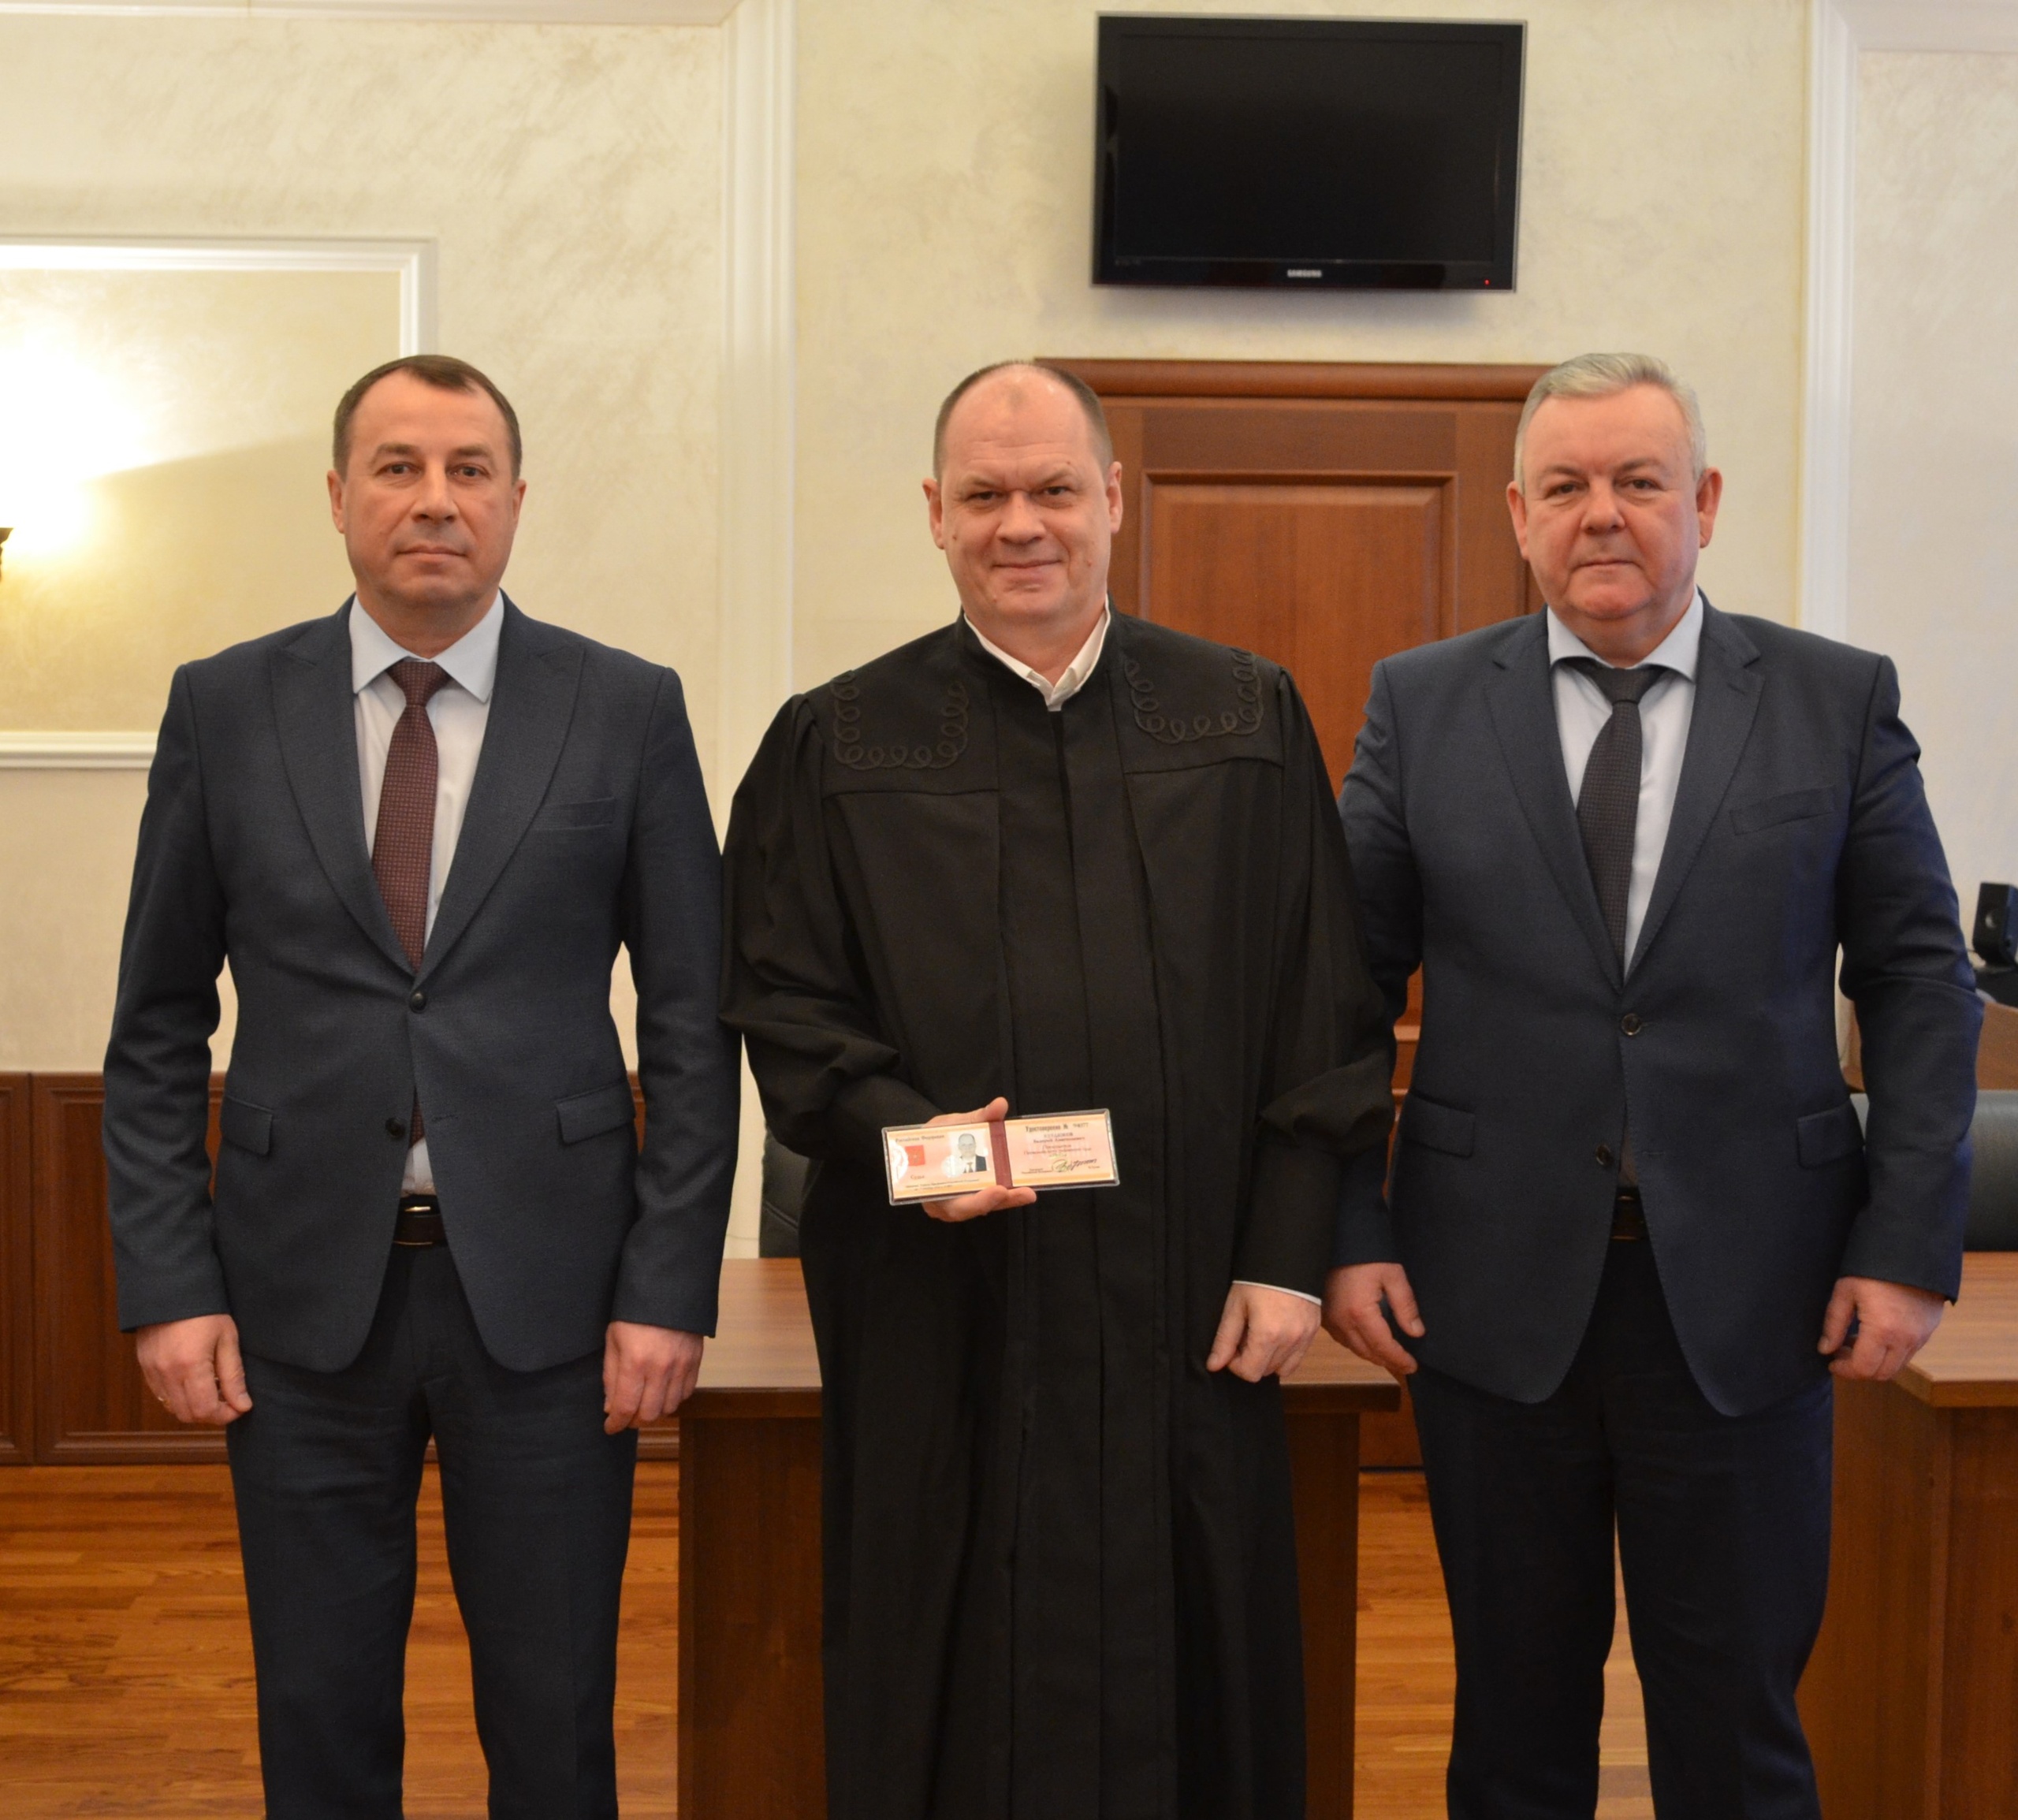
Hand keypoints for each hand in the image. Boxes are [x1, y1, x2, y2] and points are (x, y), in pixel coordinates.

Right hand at [135, 1314, 252, 1425]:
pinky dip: (179, 1396)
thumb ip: (234, 1376)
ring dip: (194, 1406)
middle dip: (210, 1414)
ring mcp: (151, 1371)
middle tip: (228, 1400)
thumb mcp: (227, 1339)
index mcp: (190, 1366)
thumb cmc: (205, 1311)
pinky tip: (194, 1380)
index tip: (240, 1406)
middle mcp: (166, 1373)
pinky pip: (161, 1395)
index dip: (225, 1415)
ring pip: (173, 1408)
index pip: (205, 1410)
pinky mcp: (144, 1367)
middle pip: (187, 1415)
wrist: (171, 1289)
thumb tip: (243, 1405)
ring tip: (213, 1389)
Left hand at [602, 1321, 703, 1432]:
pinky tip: (663, 1391)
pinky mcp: (696, 1361)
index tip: (610, 1427)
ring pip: (669, 1407)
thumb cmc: (634, 1312)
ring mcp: (682, 1365)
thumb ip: (611, 1376)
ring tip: (644, 1403)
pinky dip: (673, 1399)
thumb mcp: (613, 1340)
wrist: (668, 1287)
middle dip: (634, 1421)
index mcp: (635, 1362)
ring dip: (654, 1411)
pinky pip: (686, 1393)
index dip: (616, 1424)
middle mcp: (661, 1368)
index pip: (626, 1408)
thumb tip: (611, 1407)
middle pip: (649, 1414)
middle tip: (626, 1416)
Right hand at [920, 1097, 1038, 1224]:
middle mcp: (947, 1204)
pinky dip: (1007, 1192)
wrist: (927, 1144)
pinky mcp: (976, 1196)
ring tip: (1029, 1192)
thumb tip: (1000, 1105)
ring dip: (1010, 1198)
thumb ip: (976, 1118)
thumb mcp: (949, 1125)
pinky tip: (1025, 1184)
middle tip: (1026, 1193)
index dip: (979, 1200)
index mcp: (933, 1191)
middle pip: (977, 1208)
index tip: (999, 1189)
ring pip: (988, 1205)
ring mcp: (963, 1202)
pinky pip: (992, 1198)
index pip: (956, 1205)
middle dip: (1003, 1201)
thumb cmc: (934, 1139)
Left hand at [1206, 1282, 1321, 1382]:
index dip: (1236, 1364)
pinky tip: (1275, 1335)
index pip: (1250, 1373)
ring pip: (1282, 1368)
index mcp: (1268, 1335)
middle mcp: (1289, 1341)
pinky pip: (1297, 1358)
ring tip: (1260, 1334)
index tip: (1232, 1347)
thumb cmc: (1258, 1278)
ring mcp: (1304, 1338)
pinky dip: (1284, 1354)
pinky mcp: (1313, 1332)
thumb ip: (1225, 1339)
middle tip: (1245, 1336)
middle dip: (1251, 1359)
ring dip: (1267, 1359)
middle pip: (1265, 1372)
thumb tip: (1214, 1365)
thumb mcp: (1235, 1306)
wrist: (1287, 1257)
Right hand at [1322, 1263, 1424, 1378]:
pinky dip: (1357, 1345)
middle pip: (1367, 1352)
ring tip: (1389, 1357)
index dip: (1399, 1359)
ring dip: (1372, 1355)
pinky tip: (1368, 1343)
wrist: (1340, 1237)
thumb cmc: (1368, 1254)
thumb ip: (1405, 1306)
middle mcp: (1341, 1321)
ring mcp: (1329, 1319)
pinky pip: (1342, 1339)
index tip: (1413, 1366)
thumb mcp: (1393, 1276)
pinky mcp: (1324, 1314)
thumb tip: (1416, 1332)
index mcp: (1360, 1313)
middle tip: (1405, 1365)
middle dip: (1387, 1361)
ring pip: (1353, 1348)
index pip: (1382, 1346)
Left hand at [1819, 1276, 1945, 1381]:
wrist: (1913, 1251)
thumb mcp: (1846, 1291)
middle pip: (1881, 1373)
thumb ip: (1834, 1324)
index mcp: (1883, 1331)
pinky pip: (1909, 1353)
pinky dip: (1890, 1353)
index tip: (1831, 1362)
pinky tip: (1876, 1334)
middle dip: (1859, 1369)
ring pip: (1896, 1366)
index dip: (1845, 1370)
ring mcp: (1921, 1337)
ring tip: (1857, 1340)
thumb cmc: (1874, 1268)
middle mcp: (1906, 1339)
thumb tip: (1825, 1349)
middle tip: (1841, 1352)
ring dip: (1875, 1361)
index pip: (1863, 1369)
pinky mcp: (1929, 1330)